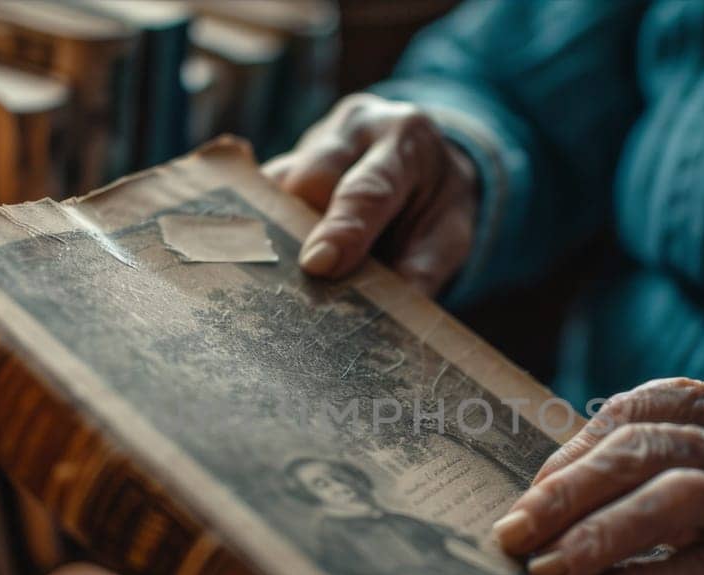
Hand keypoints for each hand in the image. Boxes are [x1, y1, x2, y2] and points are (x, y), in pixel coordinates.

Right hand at [264, 93, 478, 295]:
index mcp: (406, 140)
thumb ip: (422, 270)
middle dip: (298, 231)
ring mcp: (313, 139)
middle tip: (295, 283)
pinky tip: (253, 260)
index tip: (317, 265)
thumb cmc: (436, 204)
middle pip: (309, 179)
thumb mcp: (450, 234)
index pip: (367, 189)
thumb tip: (387, 317)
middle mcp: (356, 128)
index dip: (341, 229)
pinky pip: (258, 193)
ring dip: (272, 232)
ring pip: (275, 185)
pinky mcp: (285, 159)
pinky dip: (259, 228)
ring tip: (269, 276)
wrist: (429, 164)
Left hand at [493, 378, 703, 574]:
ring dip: (595, 532)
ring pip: (672, 498)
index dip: (578, 448)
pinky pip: (703, 569)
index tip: (534, 489)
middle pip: (646, 447)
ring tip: (544, 564)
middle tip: (514, 529)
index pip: (643, 407)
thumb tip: (572, 480)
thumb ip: (683, 448)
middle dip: (568, 489)